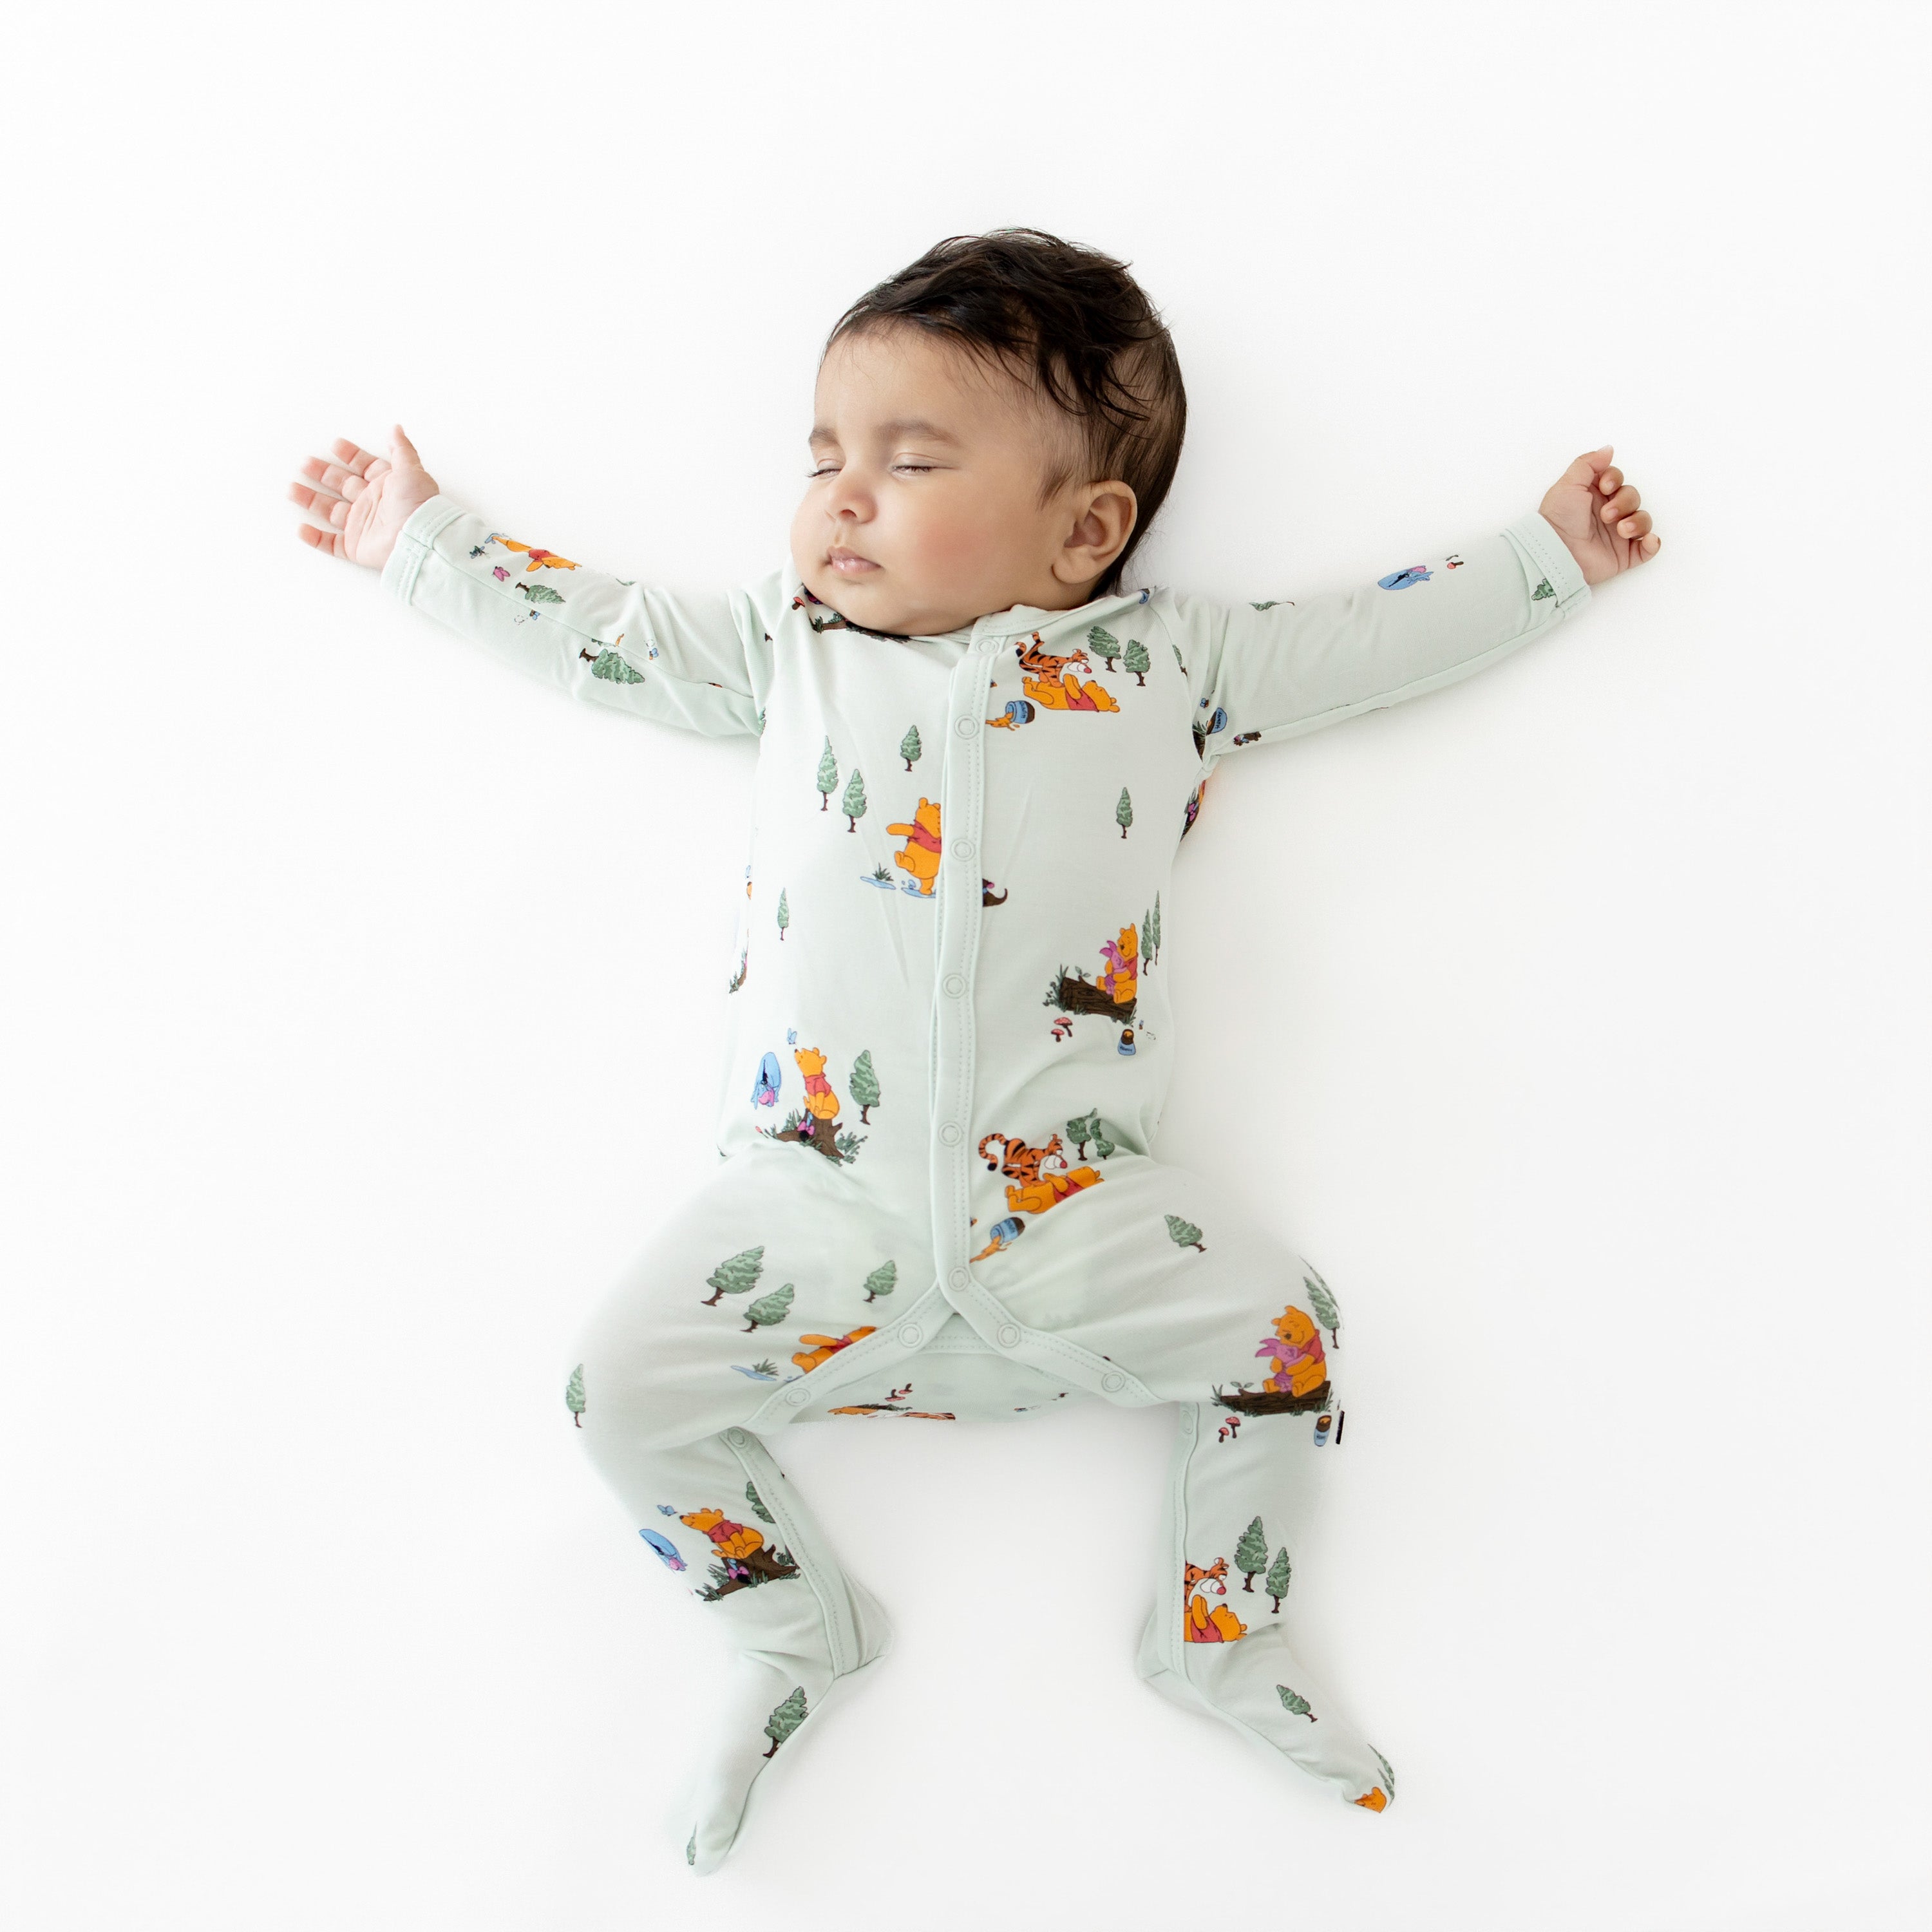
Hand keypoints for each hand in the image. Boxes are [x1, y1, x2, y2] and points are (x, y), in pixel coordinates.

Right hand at [288, 426, 439, 570]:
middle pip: (342, 485)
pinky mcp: (357, 547)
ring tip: (292, 489)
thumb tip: (396, 429)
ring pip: (331, 511)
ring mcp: (363, 526)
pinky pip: (332, 544)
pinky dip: (316, 538)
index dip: (350, 455)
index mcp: (386, 485)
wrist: (418, 539)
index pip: (364, 466)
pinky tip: (301, 528)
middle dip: (323, 474)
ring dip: (311, 500)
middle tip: (304, 464)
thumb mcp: (411, 469)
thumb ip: (401, 449)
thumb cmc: (417, 504)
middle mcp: (373, 504)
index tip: (335, 444)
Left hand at [1537, 445, 1660, 587]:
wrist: (1556, 552)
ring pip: (1643, 520)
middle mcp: (1608, 513)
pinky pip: (1647, 548)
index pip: (1618, 480)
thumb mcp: (1568, 484)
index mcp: (1594, 496)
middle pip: (1632, 497)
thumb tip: (1608, 449)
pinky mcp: (1623, 555)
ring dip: (1638, 522)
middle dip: (1624, 502)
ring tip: (1622, 531)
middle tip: (1607, 515)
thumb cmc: (1558, 518)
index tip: (1605, 487)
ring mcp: (1617, 535)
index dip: (1616, 480)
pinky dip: (1652, 543)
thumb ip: (1588, 463)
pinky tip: (1647, 541)